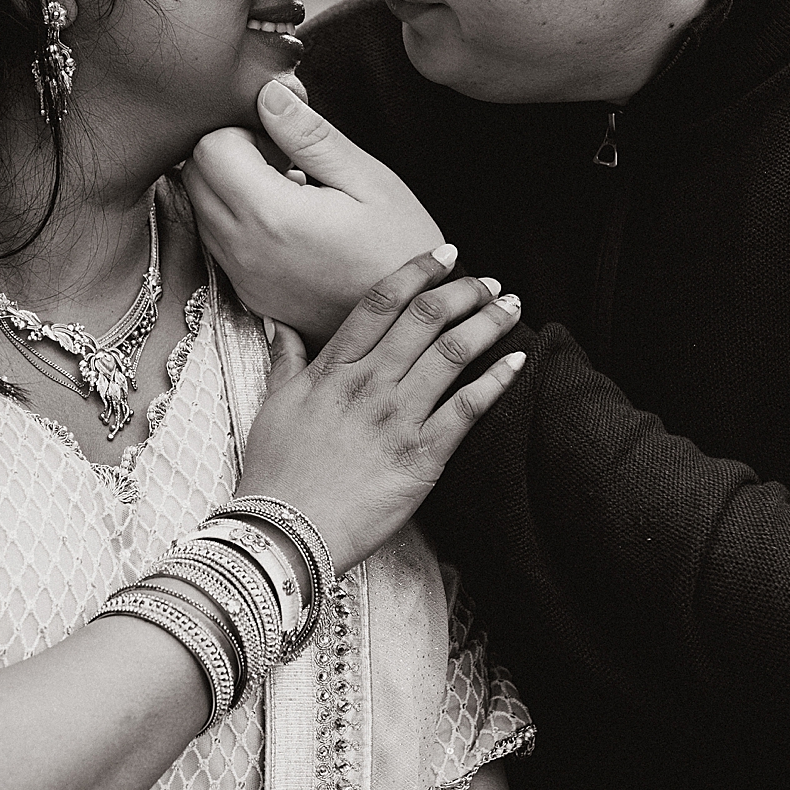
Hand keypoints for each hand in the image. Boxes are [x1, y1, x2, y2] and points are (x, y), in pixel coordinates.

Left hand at [186, 78, 443, 344]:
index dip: (242, 129)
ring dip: (229, 188)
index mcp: (271, 215)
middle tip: (283, 159)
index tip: (282, 138)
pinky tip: (284, 222)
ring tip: (287, 191)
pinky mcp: (248, 295)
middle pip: (194, 175)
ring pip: (200, 208)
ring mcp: (242, 277)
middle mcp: (244, 250)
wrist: (409, 320)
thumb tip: (268, 94)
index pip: (210, 147)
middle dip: (228, 154)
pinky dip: (236, 221)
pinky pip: (217, 243)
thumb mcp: (368, 180)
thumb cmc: (401, 248)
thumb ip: (310, 136)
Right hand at [235, 247, 526, 573]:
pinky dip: (497, 379)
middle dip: (464, 291)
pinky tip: (517, 361)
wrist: (284, 533)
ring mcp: (397, 418)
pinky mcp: (423, 455)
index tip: (444, 255)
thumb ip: (285, 361)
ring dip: (488, 323)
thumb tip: (279, 325)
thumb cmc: (276, 474)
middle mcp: (369, 384)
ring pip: (454, 352)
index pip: (381, 302)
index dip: (417, 271)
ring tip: (510, 307)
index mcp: (333, 369)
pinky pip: (468, 407)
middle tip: (488, 282)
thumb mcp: (272, 407)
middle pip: (426, 318)